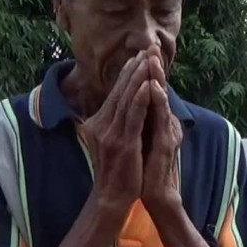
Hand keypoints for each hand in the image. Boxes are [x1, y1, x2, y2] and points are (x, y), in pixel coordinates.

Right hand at [84, 51, 152, 213]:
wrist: (112, 197)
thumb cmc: (118, 171)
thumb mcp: (113, 142)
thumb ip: (117, 123)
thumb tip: (127, 105)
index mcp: (98, 123)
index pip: (115, 93)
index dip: (127, 73)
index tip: (139, 56)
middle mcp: (100, 125)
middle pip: (119, 91)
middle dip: (134, 68)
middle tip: (146, 49)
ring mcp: (109, 133)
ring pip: (126, 99)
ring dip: (139, 77)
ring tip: (149, 59)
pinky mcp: (122, 143)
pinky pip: (132, 115)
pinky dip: (140, 98)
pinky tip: (149, 84)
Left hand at [142, 57, 182, 211]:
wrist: (154, 194)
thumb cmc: (145, 168)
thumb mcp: (138, 139)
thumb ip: (138, 122)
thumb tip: (128, 106)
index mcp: (157, 122)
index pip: (152, 92)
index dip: (148, 73)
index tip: (142, 52)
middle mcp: (166, 124)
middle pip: (159, 91)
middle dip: (153, 69)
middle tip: (150, 46)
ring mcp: (168, 133)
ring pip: (161, 100)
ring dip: (157, 78)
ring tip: (152, 59)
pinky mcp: (166, 144)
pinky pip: (161, 118)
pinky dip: (157, 101)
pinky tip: (153, 87)